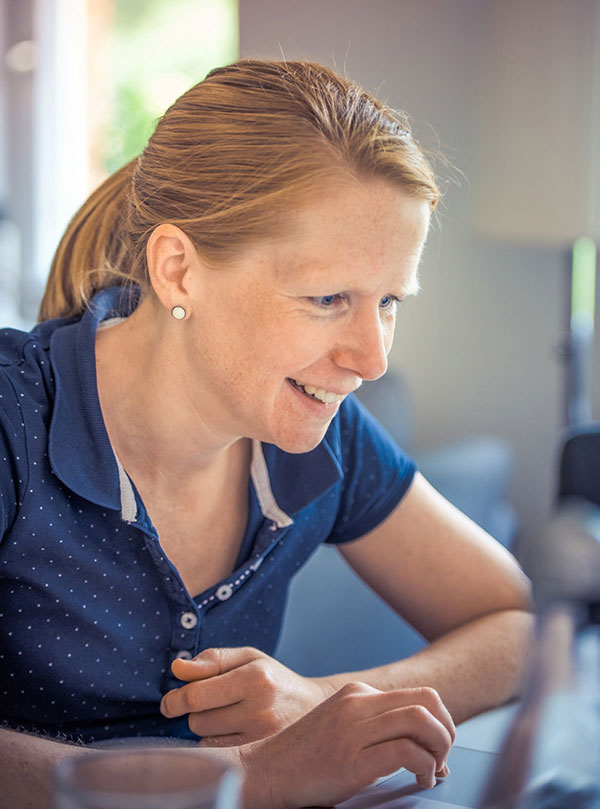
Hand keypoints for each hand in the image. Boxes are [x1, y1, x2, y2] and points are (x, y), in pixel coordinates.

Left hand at [160, 646, 334, 743]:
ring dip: (207, 729)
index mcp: (255, 677)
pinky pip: (218, 756)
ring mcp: (262, 740)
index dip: (176, 699)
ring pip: (205, 741)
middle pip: (197, 720)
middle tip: (213, 704)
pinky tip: (236, 734)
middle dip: (196, 712)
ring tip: (231, 717)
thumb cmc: (273, 679)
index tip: (170, 702)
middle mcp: (261, 710)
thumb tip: (176, 668)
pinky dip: (219, 745)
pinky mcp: (262, 760)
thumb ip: (211, 659)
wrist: (314, 709)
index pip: (196, 695)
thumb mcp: (248, 658)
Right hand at [240, 682, 454, 808]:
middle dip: (447, 731)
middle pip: (427, 701)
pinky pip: (407, 751)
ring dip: (440, 747)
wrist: (263, 772)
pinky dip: (425, 767)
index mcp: (356, 694)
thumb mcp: (340, 729)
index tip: (440, 748)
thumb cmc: (302, 759)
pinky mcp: (353, 759)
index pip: (419, 694)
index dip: (441, 722)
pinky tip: (420, 780)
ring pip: (422, 720)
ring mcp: (354, 729)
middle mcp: (357, 704)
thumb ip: (374, 728)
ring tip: (433, 770)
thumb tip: (422, 748)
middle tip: (443, 757)